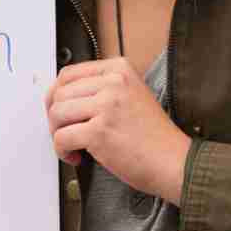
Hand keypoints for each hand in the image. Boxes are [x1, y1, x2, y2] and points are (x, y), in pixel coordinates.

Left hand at [46, 59, 192, 202]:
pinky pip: (61, 137)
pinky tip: (77, 156)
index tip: (61, 112)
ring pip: (56, 113)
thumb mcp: (130, 96)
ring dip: (57, 134)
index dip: (57, 96)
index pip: (69, 74)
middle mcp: (113, 82)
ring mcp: (107, 105)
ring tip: (73, 146)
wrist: (175, 162)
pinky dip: (63, 151)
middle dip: (56, 118)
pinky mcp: (100, 131)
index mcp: (119, 69)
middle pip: (59, 93)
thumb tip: (59, 97)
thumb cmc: (153, 137)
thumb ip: (100, 90)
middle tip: (66, 133)